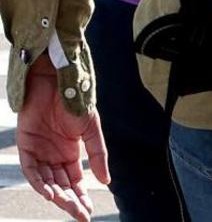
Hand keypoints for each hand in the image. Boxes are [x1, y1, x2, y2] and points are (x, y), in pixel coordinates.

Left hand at [17, 57, 109, 220]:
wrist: (59, 82)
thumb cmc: (77, 102)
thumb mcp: (92, 130)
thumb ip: (98, 155)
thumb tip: (105, 181)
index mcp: (70, 153)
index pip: (74, 182)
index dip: (81, 197)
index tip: (88, 212)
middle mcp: (53, 156)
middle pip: (61, 185)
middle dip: (71, 201)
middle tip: (81, 215)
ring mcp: (40, 152)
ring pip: (46, 181)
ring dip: (56, 195)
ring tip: (67, 205)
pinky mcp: (26, 146)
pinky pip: (31, 170)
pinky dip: (40, 182)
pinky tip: (50, 192)